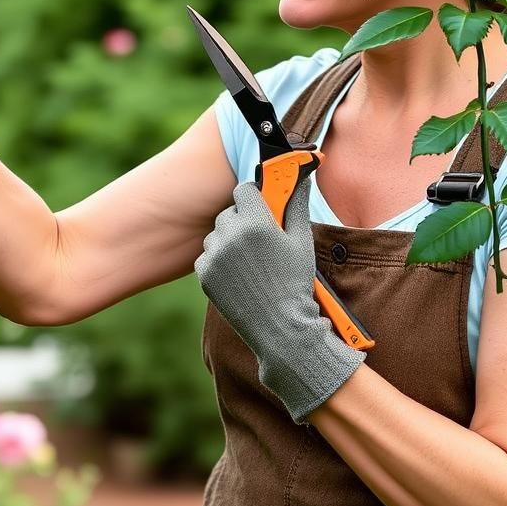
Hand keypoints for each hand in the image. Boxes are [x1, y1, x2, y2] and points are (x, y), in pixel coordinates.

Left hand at [195, 178, 364, 422]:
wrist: (281, 328)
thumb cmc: (295, 282)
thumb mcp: (301, 241)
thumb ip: (296, 205)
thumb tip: (301, 177)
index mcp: (255, 223)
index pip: (243, 190)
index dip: (254, 197)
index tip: (262, 207)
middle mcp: (230, 235)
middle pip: (229, 212)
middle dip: (243, 220)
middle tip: (261, 242)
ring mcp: (214, 255)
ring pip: (217, 234)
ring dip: (229, 241)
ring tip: (251, 263)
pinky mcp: (205, 274)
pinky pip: (208, 256)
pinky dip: (219, 262)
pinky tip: (239, 276)